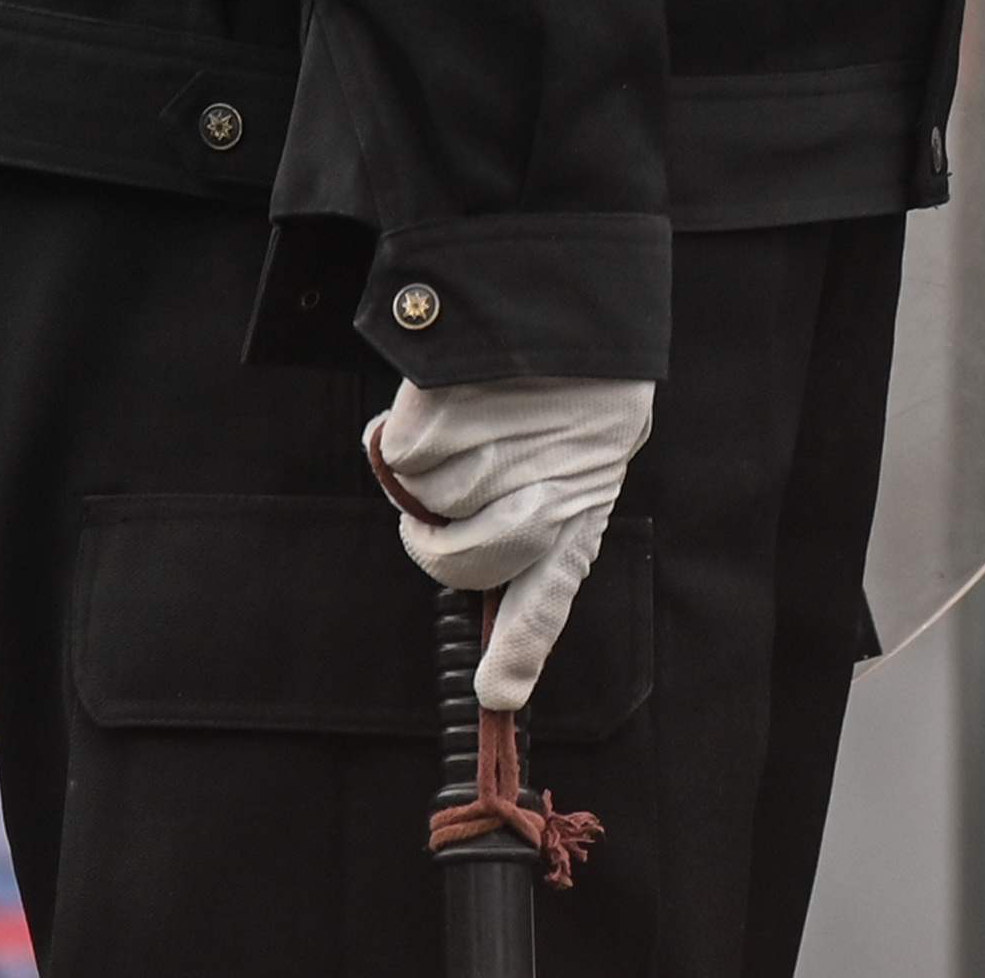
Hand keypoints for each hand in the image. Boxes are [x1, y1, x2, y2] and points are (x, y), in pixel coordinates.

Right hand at [366, 374, 652, 709]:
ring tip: (477, 415)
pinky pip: (401, 457)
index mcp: (582, 504)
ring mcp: (497, 454)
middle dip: (437, 546)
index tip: (498, 694)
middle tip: (430, 520)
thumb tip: (482, 620)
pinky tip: (449, 395)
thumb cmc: (568, 378)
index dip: (522, 647)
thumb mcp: (578, 449)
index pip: (551, 592)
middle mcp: (544, 486)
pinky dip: (406, 429)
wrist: (565, 290)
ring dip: (436, 467)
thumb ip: (529, 519)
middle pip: (461, 561)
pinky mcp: (451, 416)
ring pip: (429, 502)